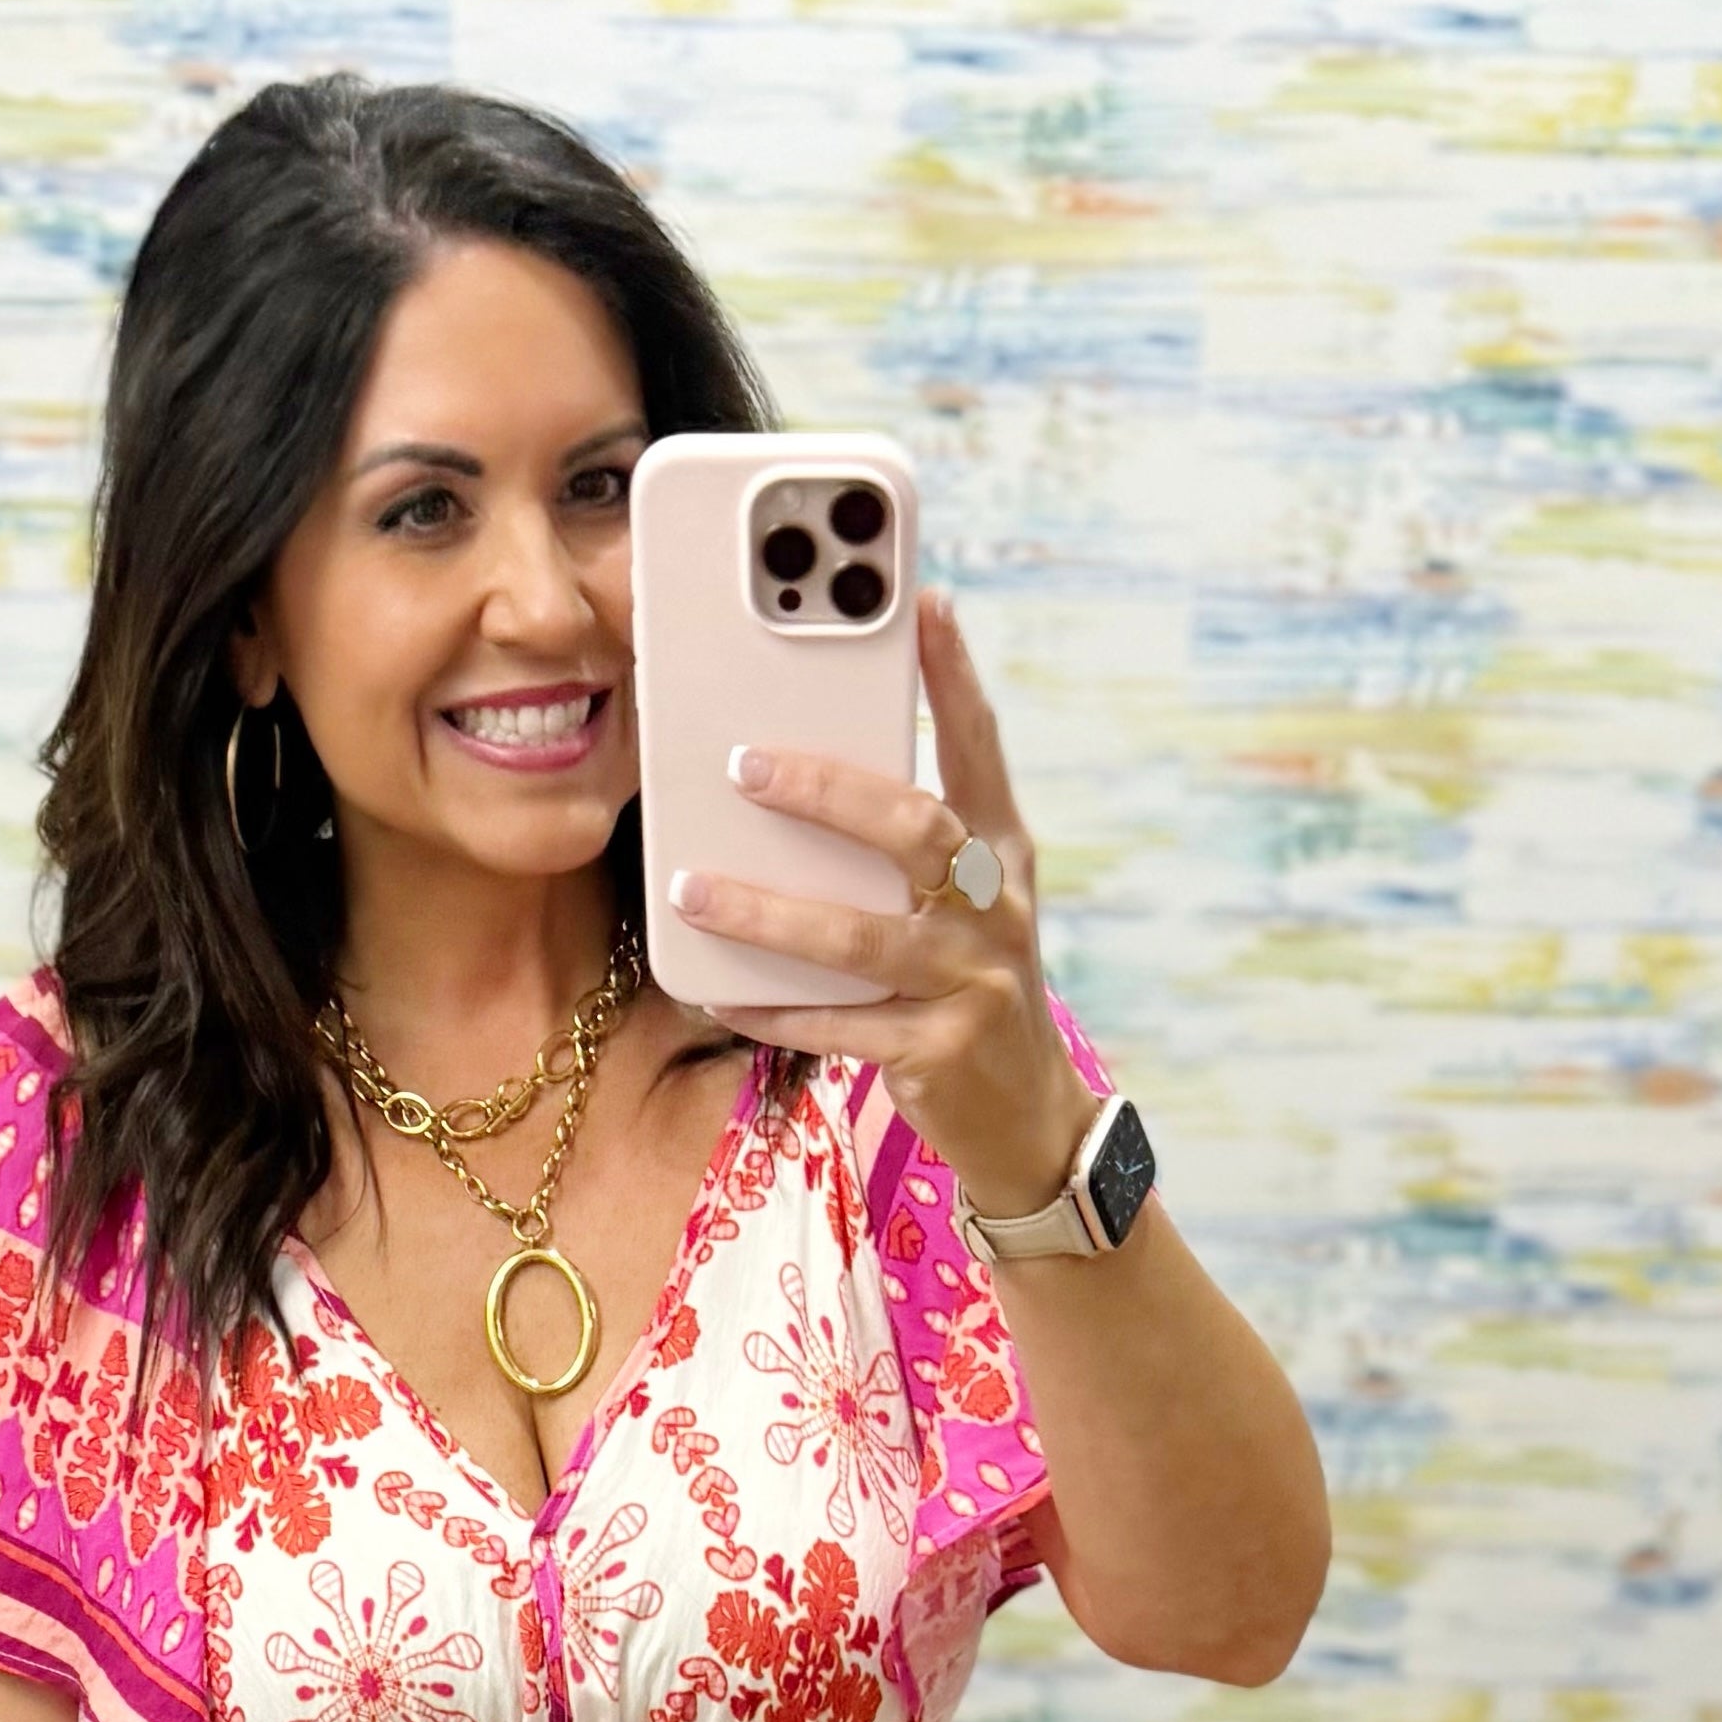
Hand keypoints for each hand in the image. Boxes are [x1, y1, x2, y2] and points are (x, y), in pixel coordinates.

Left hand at [667, 588, 1088, 1214]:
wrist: (1028, 1118)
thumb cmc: (971, 987)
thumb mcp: (964, 906)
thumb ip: (911, 847)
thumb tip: (804, 781)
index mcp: (1002, 855)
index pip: (981, 750)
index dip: (954, 677)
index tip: (923, 603)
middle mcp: (994, 910)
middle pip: (915, 830)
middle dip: (829, 793)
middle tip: (745, 764)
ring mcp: (970, 982)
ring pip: (859, 936)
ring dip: (768, 912)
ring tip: (693, 887)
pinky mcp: (935, 1052)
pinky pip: (837, 1025)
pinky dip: (774, 1007)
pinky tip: (718, 990)